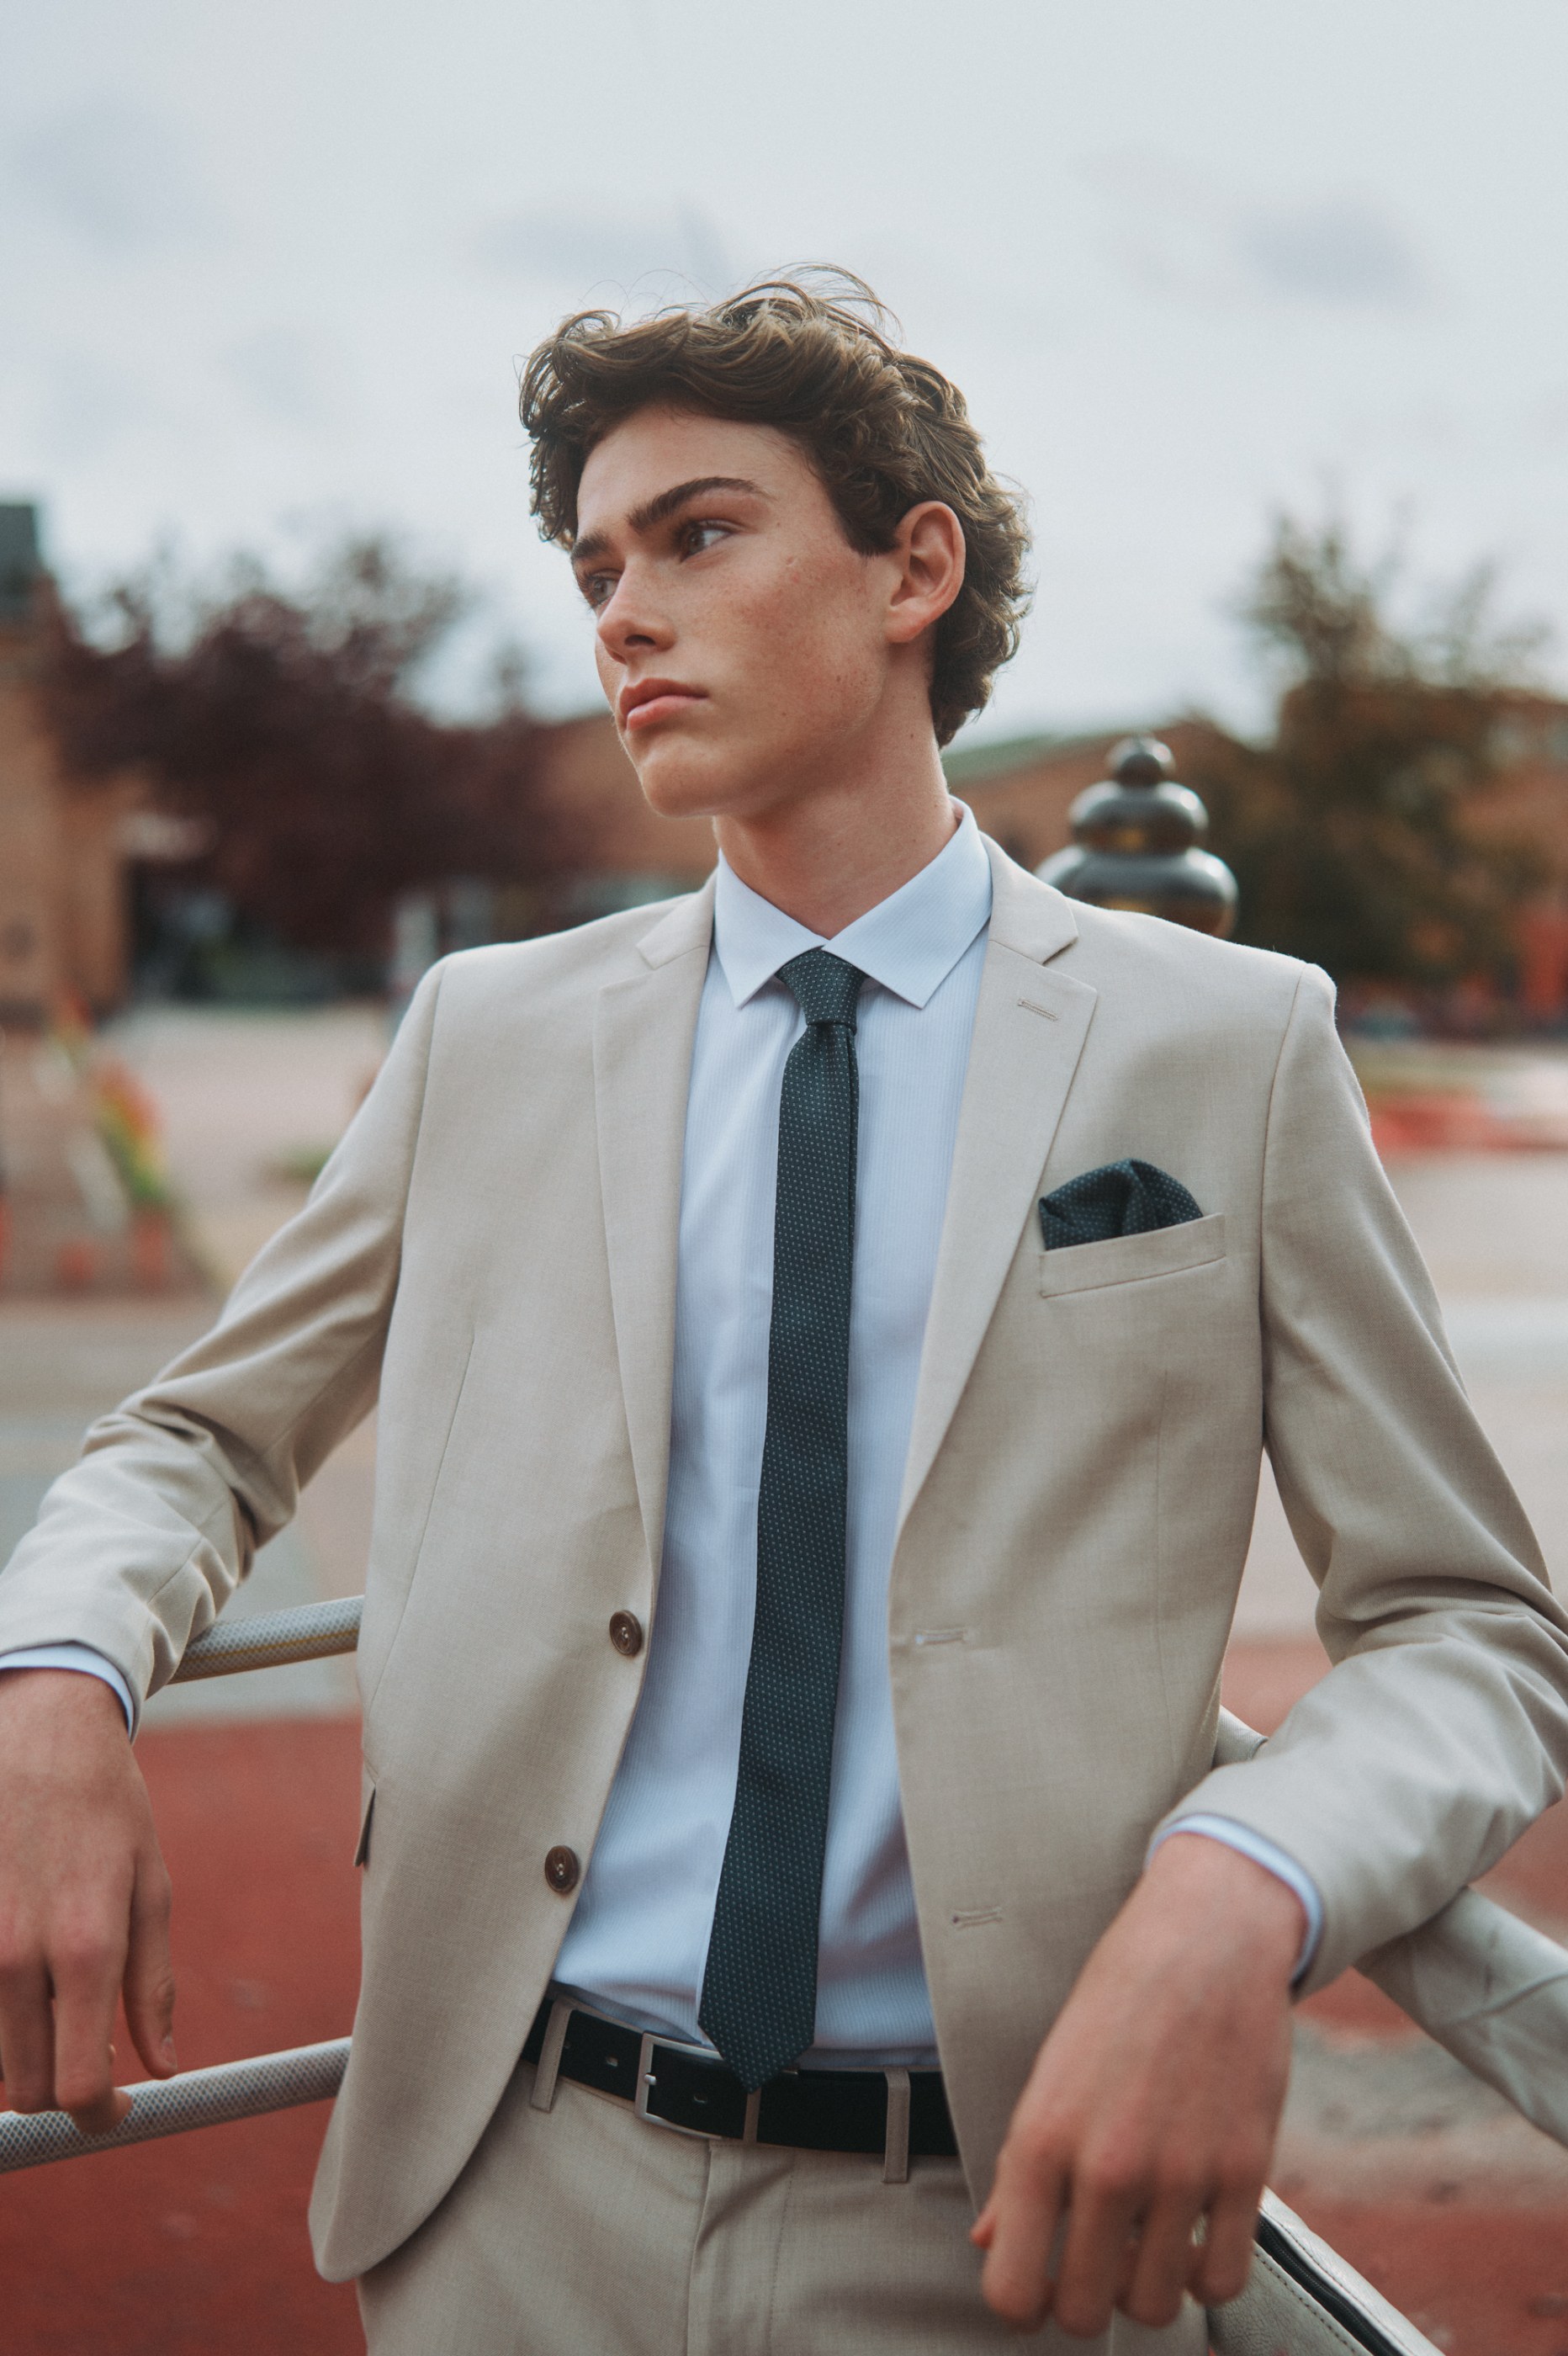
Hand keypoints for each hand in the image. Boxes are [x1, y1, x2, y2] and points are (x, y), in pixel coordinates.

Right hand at [0, 1669, 176, 2133]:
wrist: (36, 1733)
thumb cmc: (106, 1805)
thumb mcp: (150, 1886)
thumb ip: (152, 1986)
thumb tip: (161, 2069)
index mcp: (85, 1949)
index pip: (77, 2088)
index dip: (99, 2116)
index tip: (116, 2106)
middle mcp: (16, 1959)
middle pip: (28, 2089)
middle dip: (64, 2089)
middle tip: (93, 2058)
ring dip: (26, 2054)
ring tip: (59, 2005)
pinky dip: (0, 2012)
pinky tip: (23, 1978)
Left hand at [971, 1833, 1301, 2337]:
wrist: (1206, 1939)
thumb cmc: (1118, 2000)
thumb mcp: (1049, 2075)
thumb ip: (1015, 2171)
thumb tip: (987, 2244)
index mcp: (1039, 2140)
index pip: (1011, 2290)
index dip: (1022, 2304)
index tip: (1039, 2285)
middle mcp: (1105, 2167)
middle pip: (1085, 2315)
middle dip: (1086, 2302)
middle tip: (1096, 2264)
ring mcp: (1179, 2175)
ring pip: (1157, 2309)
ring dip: (1149, 2289)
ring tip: (1147, 2244)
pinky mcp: (1244, 2173)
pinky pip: (1223, 2282)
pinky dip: (1207, 2276)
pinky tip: (1195, 2237)